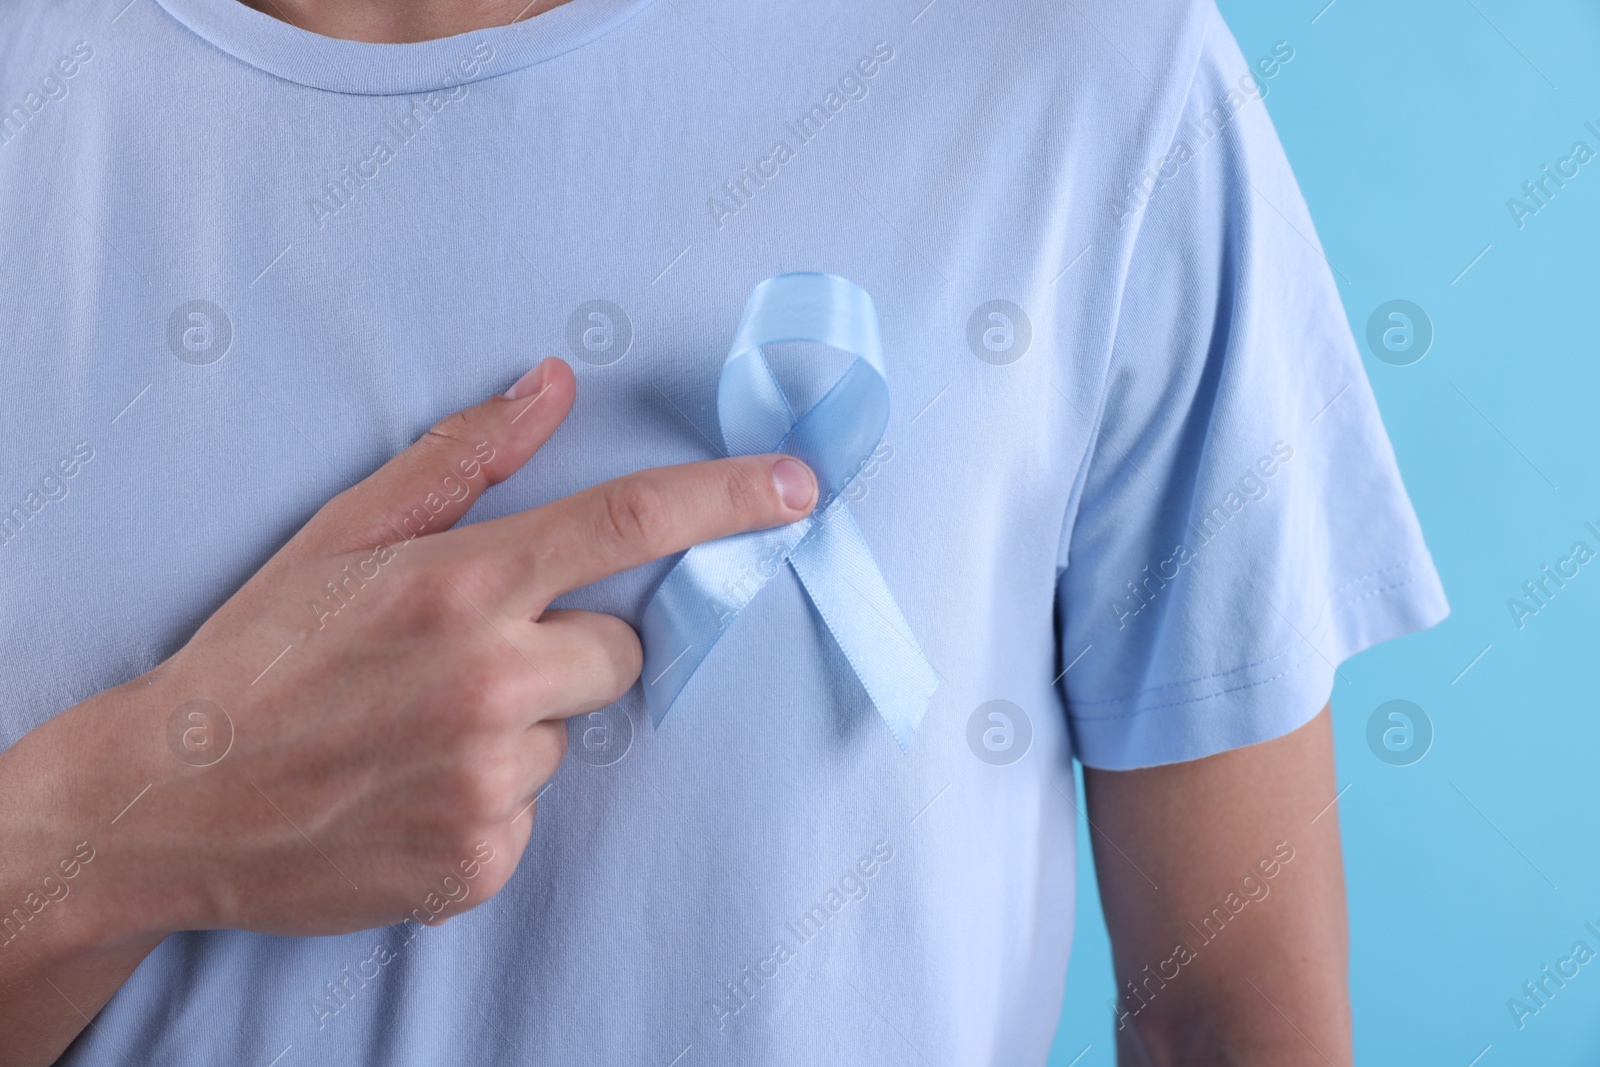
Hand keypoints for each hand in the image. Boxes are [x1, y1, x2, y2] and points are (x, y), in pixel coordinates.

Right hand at [87, 356, 817, 937]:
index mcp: (462, 585)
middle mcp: (489, 683)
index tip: (798, 486)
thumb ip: (462, 458)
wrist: (170, 801)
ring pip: (571, 736)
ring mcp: (488, 784)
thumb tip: (553, 386)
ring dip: (519, 727)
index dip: (728, 498)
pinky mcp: (481, 863)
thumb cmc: (258, 654)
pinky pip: (532, 812)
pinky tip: (412, 787)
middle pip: (622, 649)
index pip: (628, 523)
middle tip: (470, 658)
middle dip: (569, 647)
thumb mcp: (343, 535)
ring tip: (418, 730)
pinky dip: (490, 800)